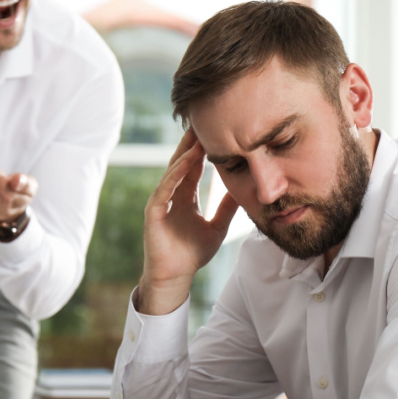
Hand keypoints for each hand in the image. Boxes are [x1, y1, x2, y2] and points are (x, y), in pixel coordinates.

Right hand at [137, 130, 239, 314]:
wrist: (176, 276)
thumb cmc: (192, 254)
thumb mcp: (218, 226)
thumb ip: (227, 207)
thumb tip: (243, 189)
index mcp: (185, 197)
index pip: (193, 167)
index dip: (203, 150)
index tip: (215, 132)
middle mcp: (172, 195)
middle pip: (181, 163)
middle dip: (191, 144)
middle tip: (203, 122)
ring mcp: (161, 202)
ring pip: (173, 172)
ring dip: (184, 154)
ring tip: (196, 137)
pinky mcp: (154, 212)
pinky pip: (165, 189)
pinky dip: (175, 174)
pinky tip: (185, 162)